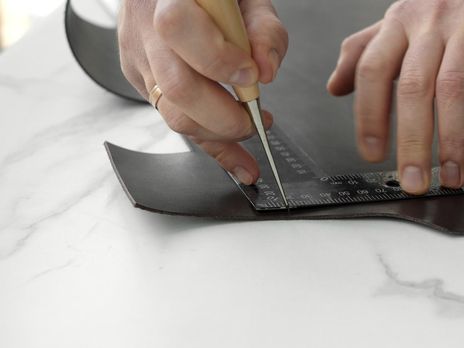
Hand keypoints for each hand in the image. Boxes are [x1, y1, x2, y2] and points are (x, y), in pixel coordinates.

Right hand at [118, 0, 287, 184]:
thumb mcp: (247, 0)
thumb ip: (264, 29)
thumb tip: (266, 71)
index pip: (178, 28)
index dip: (217, 58)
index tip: (250, 73)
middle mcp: (145, 28)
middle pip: (175, 86)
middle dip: (224, 116)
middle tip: (254, 118)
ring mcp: (139, 58)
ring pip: (171, 114)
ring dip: (218, 133)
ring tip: (250, 126)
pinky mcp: (141, 81)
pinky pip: (176, 120)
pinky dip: (210, 141)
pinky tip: (236, 158)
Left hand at [327, 0, 463, 193]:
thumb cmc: (456, 1)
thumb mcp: (404, 20)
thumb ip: (367, 50)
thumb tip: (335, 85)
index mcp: (400, 23)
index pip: (372, 70)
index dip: (368, 115)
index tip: (371, 154)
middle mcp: (431, 23)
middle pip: (413, 86)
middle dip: (412, 141)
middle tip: (413, 180)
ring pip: (454, 89)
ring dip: (453, 141)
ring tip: (452, 178)